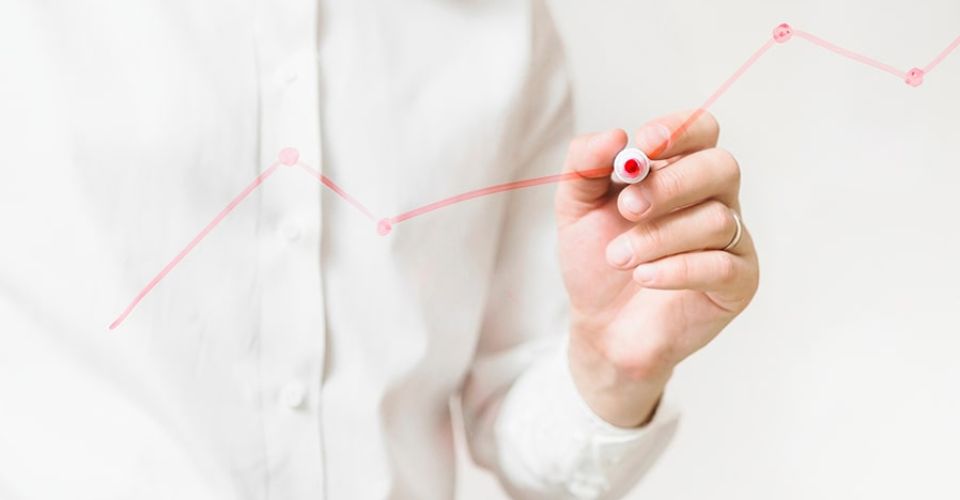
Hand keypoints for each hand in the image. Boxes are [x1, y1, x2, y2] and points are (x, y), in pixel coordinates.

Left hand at [555, 111, 758, 426]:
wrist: (601, 327)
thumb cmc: (596, 262)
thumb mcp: (575, 208)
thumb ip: (584, 165)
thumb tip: (614, 135)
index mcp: (679, 171)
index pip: (701, 130)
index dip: (679, 131)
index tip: (644, 145)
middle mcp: (713, 199)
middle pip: (720, 167)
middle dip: (670, 184)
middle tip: (627, 208)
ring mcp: (732, 240)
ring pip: (716, 220)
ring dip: (659, 238)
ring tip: (620, 258)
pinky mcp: (739, 282)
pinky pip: (722, 265)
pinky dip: (678, 269)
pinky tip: (645, 277)